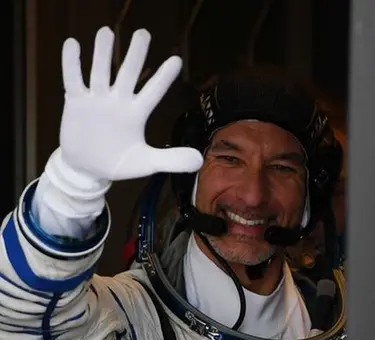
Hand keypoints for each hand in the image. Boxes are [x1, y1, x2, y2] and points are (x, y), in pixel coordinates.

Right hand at [56, 26, 201, 182]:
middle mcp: (119, 102)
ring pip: (101, 72)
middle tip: (143, 33)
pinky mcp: (76, 103)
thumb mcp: (146, 163)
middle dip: (135, 54)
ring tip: (106, 32)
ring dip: (103, 53)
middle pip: (129, 73)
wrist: (88, 169)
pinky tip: (72, 44)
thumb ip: (171, 159)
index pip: (153, 91)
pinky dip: (72, 63)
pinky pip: (73, 80)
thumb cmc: (119, 163)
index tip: (176, 60)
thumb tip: (198, 160)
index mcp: (137, 113)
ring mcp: (98, 100)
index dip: (163, 77)